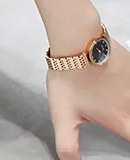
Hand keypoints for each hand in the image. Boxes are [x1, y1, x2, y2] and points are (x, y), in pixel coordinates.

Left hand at [47, 35, 129, 158]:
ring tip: (109, 95)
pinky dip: (126, 83)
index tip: (124, 132)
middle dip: (126, 120)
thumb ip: (67, 144)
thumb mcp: (61, 115)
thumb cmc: (69, 76)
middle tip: (118, 116)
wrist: (75, 40)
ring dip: (124, 97)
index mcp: (120, 120)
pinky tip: (114, 81)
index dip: (129, 138)